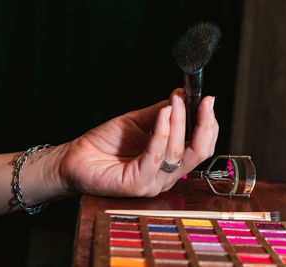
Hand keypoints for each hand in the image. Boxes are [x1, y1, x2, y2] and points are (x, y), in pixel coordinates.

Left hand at [58, 88, 217, 196]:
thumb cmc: (105, 143)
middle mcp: (165, 175)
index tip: (208, 100)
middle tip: (203, 100)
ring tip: (175, 101)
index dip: (208, 124)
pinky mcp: (137, 184)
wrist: (77, 156)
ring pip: (177, 152)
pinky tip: (163, 114)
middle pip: (197, 152)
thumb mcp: (138, 122)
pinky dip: (161, 133)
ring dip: (178, 122)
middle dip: (204, 124)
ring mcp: (153, 182)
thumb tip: (182, 96)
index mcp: (169, 161)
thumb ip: (161, 113)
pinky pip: (156, 157)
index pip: (200, 146)